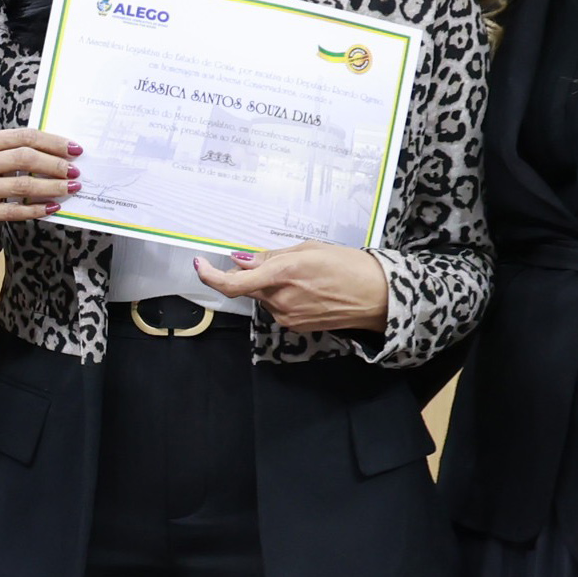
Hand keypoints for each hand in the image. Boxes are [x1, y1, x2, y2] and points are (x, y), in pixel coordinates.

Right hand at [0, 129, 78, 239]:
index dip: (52, 142)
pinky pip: (12, 211)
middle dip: (55, 165)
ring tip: (70, 188)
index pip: (22, 137)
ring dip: (51, 187)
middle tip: (74, 171)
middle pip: (23, 159)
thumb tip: (58, 151)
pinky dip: (36, 209)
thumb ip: (13, 148)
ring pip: (21, 186)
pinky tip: (52, 207)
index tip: (74, 149)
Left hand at [192, 243, 390, 332]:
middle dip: (251, 274)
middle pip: (247, 287)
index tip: (199, 264)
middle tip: (275, 262)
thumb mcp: (309, 249)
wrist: (378, 297)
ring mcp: (286, 315)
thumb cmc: (348, 265)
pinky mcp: (293, 326)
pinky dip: (281, 297)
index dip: (210, 275)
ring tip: (303, 277)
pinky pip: (275, 307)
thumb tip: (240, 260)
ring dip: (269, 285)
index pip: (234, 282)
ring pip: (262, 297)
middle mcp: (281, 297)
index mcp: (284, 272)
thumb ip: (270, 257)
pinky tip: (307, 290)